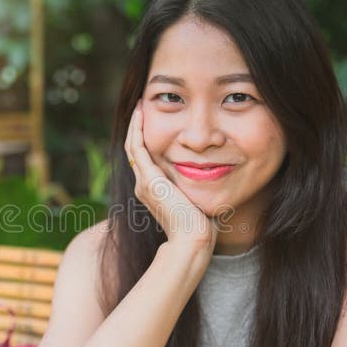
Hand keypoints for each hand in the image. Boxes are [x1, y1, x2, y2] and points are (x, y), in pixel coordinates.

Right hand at [124, 98, 217, 255]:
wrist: (193, 240)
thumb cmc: (201, 225)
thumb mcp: (198, 198)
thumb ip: (198, 184)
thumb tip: (214, 172)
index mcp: (153, 190)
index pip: (144, 158)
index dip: (145, 138)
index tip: (151, 119)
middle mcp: (144, 186)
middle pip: (134, 150)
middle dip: (137, 128)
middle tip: (141, 107)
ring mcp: (144, 183)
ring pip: (132, 146)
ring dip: (135, 125)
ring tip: (139, 106)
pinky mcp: (149, 180)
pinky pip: (137, 148)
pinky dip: (137, 130)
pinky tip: (141, 113)